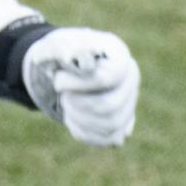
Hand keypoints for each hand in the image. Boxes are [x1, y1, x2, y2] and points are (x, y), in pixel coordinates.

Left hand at [20, 27, 139, 146]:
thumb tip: (86, 65)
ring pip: (111, 126)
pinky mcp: (122, 124)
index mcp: (119, 55)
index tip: (58, 79)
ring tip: (67, 103)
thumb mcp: (54, 47)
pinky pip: (108, 138)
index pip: (106, 79)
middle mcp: (131, 78)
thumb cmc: (59, 55)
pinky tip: (72, 115)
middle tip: (63, 94)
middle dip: (77, 104)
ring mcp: (129, 102)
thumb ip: (64, 51)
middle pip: (109, 106)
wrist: (63, 69)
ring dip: (79, 118)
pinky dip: (84, 130)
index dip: (78, 85)